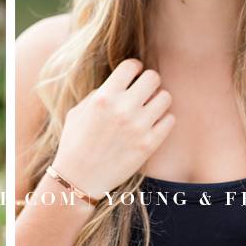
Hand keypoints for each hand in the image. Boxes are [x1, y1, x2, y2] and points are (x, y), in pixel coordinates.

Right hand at [49, 58, 174, 200]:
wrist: (79, 180)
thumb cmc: (75, 143)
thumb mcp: (79, 111)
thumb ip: (99, 92)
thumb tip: (120, 83)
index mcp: (104, 97)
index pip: (131, 65)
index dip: (134, 68)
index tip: (134, 75)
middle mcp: (123, 109)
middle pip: (153, 77)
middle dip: (149, 81)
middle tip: (144, 91)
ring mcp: (138, 127)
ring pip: (165, 97)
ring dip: (158, 100)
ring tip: (149, 108)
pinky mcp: (149, 145)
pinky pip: (170, 120)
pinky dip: (163, 119)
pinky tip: (153, 124)